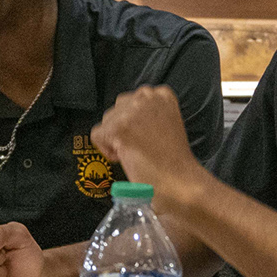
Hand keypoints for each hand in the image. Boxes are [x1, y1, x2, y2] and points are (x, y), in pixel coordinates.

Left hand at [91, 86, 212, 207]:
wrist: (179, 181)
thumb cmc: (173, 160)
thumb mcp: (166, 123)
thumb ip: (148, 113)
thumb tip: (124, 116)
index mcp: (162, 94)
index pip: (132, 100)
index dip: (133, 122)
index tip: (145, 138)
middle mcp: (147, 97)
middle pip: (117, 109)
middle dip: (122, 129)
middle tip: (140, 147)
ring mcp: (132, 111)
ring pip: (106, 121)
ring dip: (115, 139)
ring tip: (135, 153)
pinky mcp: (119, 128)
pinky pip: (97, 135)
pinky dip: (106, 150)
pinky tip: (125, 157)